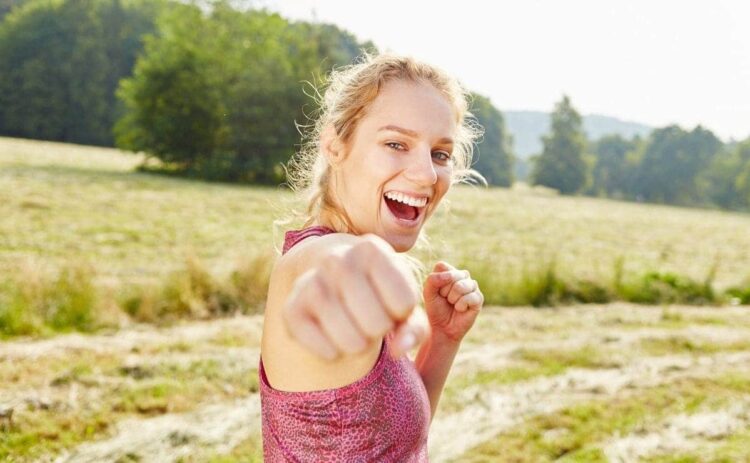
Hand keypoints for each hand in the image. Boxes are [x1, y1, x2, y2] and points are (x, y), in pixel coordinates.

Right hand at [283, 234, 430, 360]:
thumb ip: (414, 328)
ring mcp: (310, 282)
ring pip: (351, 340)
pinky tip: (333, 341)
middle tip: (370, 319)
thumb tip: (399, 350)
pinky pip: (322, 348)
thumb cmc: (377, 292)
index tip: (390, 303)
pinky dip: (332, 353)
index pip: (403, 302)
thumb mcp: (402, 302)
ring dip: (358, 346)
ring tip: (355, 331)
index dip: (401, 313)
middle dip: (379, 330)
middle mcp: (337, 260)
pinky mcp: (291, 308)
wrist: (329, 276)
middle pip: (377, 324)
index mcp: (371, 250)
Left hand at [423, 261, 482, 342]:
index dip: (436, 281)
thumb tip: (452, 276)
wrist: (442, 328)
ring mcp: (472, 286)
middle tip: (446, 300)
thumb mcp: (428, 293)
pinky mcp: (479, 298)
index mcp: (450, 271)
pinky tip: (461, 309)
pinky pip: (469, 297)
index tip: (437, 291)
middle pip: (452, 276)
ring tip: (453, 304)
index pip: (442, 266)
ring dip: (452, 299)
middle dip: (444, 291)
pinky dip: (460, 306)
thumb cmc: (435, 309)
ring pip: (460, 286)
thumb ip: (433, 279)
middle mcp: (463, 276)